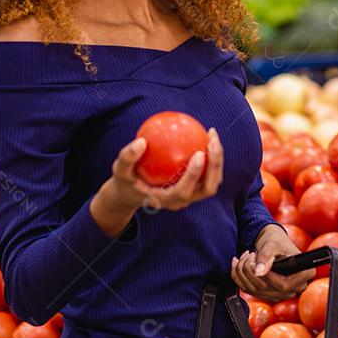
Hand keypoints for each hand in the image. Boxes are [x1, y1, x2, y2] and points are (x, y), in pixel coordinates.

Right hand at [94, 129, 224, 230]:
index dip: (194, 175)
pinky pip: (208, 172)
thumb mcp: (119, 170)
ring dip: (217, 160)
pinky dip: (211, 156)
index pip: (184, 191)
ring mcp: (191, 196)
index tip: (199, 153)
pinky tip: (205, 135)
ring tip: (212, 135)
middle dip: (214, 166)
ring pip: (212, 181)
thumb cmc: (126, 180)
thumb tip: (141, 141)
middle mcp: (182, 201)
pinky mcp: (195, 187)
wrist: (132, 192)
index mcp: (166, 200)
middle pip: (207, 188)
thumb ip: (127, 157)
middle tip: (211, 141)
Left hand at [232, 225, 313, 302]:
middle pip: (268, 289)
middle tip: (248, 255)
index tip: (254, 261)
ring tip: (245, 257)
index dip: (267, 276)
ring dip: (243, 273)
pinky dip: (239, 277)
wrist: (272, 243)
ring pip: (256, 291)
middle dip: (250, 272)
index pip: (285, 285)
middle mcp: (296, 287)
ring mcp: (283, 293)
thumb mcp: (272, 244)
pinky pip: (250, 291)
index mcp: (305, 274)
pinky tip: (238, 264)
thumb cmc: (277, 240)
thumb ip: (266, 256)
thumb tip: (259, 272)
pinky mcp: (269, 294)